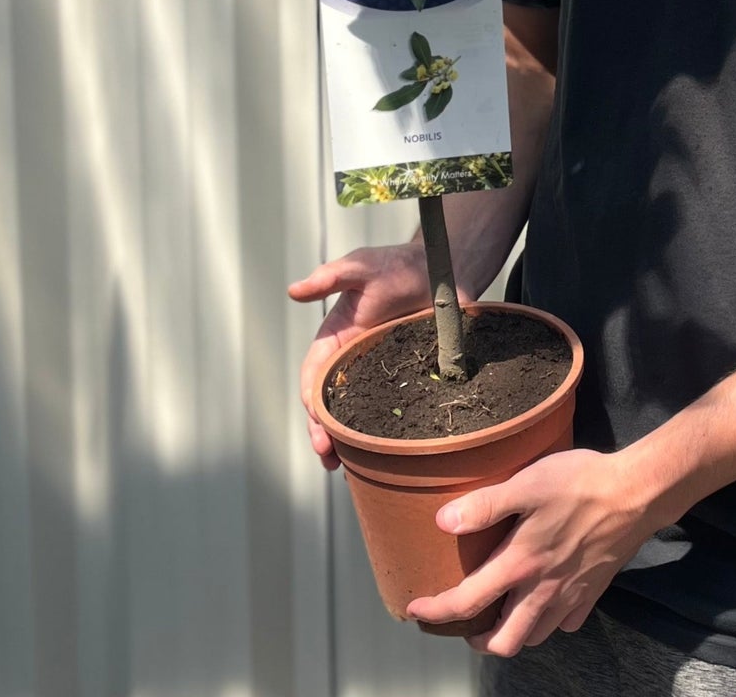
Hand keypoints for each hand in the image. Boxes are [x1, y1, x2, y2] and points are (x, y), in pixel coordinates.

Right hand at [288, 243, 431, 469]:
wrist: (442, 265)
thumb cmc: (394, 264)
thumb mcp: (361, 266)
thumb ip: (331, 277)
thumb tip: (293, 290)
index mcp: (335, 340)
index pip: (314, 379)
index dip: (311, 406)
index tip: (317, 429)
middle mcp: (354, 362)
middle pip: (332, 406)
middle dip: (325, 435)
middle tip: (330, 461)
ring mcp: (382, 373)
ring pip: (360, 415)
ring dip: (352, 443)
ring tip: (351, 469)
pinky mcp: (411, 377)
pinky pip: (397, 410)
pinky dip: (388, 434)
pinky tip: (391, 456)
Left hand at [404, 448, 660, 655]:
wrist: (636, 494)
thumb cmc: (580, 484)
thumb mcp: (528, 483)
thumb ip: (486, 505)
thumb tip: (443, 522)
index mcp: (520, 564)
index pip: (468, 601)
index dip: (437, 610)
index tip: (416, 610)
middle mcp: (542, 590)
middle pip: (504, 641)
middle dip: (480, 640)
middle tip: (468, 623)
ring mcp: (570, 596)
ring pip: (535, 636)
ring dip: (514, 632)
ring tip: (503, 612)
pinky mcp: (593, 592)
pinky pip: (566, 622)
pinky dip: (551, 620)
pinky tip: (547, 599)